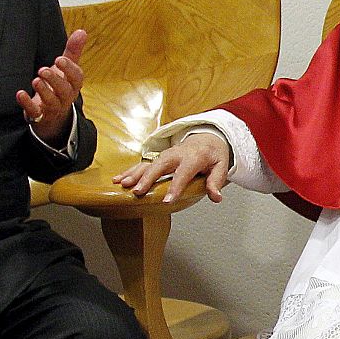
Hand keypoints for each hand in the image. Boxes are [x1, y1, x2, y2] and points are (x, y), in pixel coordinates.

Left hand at [17, 29, 86, 144]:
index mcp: (73, 85)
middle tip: (43, 70)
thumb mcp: (67, 69)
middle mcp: (65, 97)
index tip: (59, 59)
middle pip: (64, 91)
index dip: (69, 69)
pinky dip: (27, 104)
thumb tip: (82, 31)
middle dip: (54, 80)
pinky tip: (20, 94)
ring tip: (35, 80)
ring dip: (43, 91)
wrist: (53, 116)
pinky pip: (35, 112)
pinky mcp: (39, 115)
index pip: (76, 78)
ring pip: (51, 102)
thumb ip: (73, 51)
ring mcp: (52, 108)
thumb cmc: (60, 86)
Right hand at [113, 129, 230, 202]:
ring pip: (148, 163)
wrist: (206, 138)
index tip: (167, 200)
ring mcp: (165, 155)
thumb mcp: (221, 166)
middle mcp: (176, 154)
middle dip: (148, 178)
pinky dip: (130, 171)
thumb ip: (216, 181)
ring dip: (134, 174)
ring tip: (122, 184)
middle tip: (138, 191)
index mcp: (193, 157)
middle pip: (160, 165)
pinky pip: (143, 164)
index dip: (175, 187)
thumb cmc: (213, 154)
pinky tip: (118, 179)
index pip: (183, 173)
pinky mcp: (158, 158)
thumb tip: (216, 197)